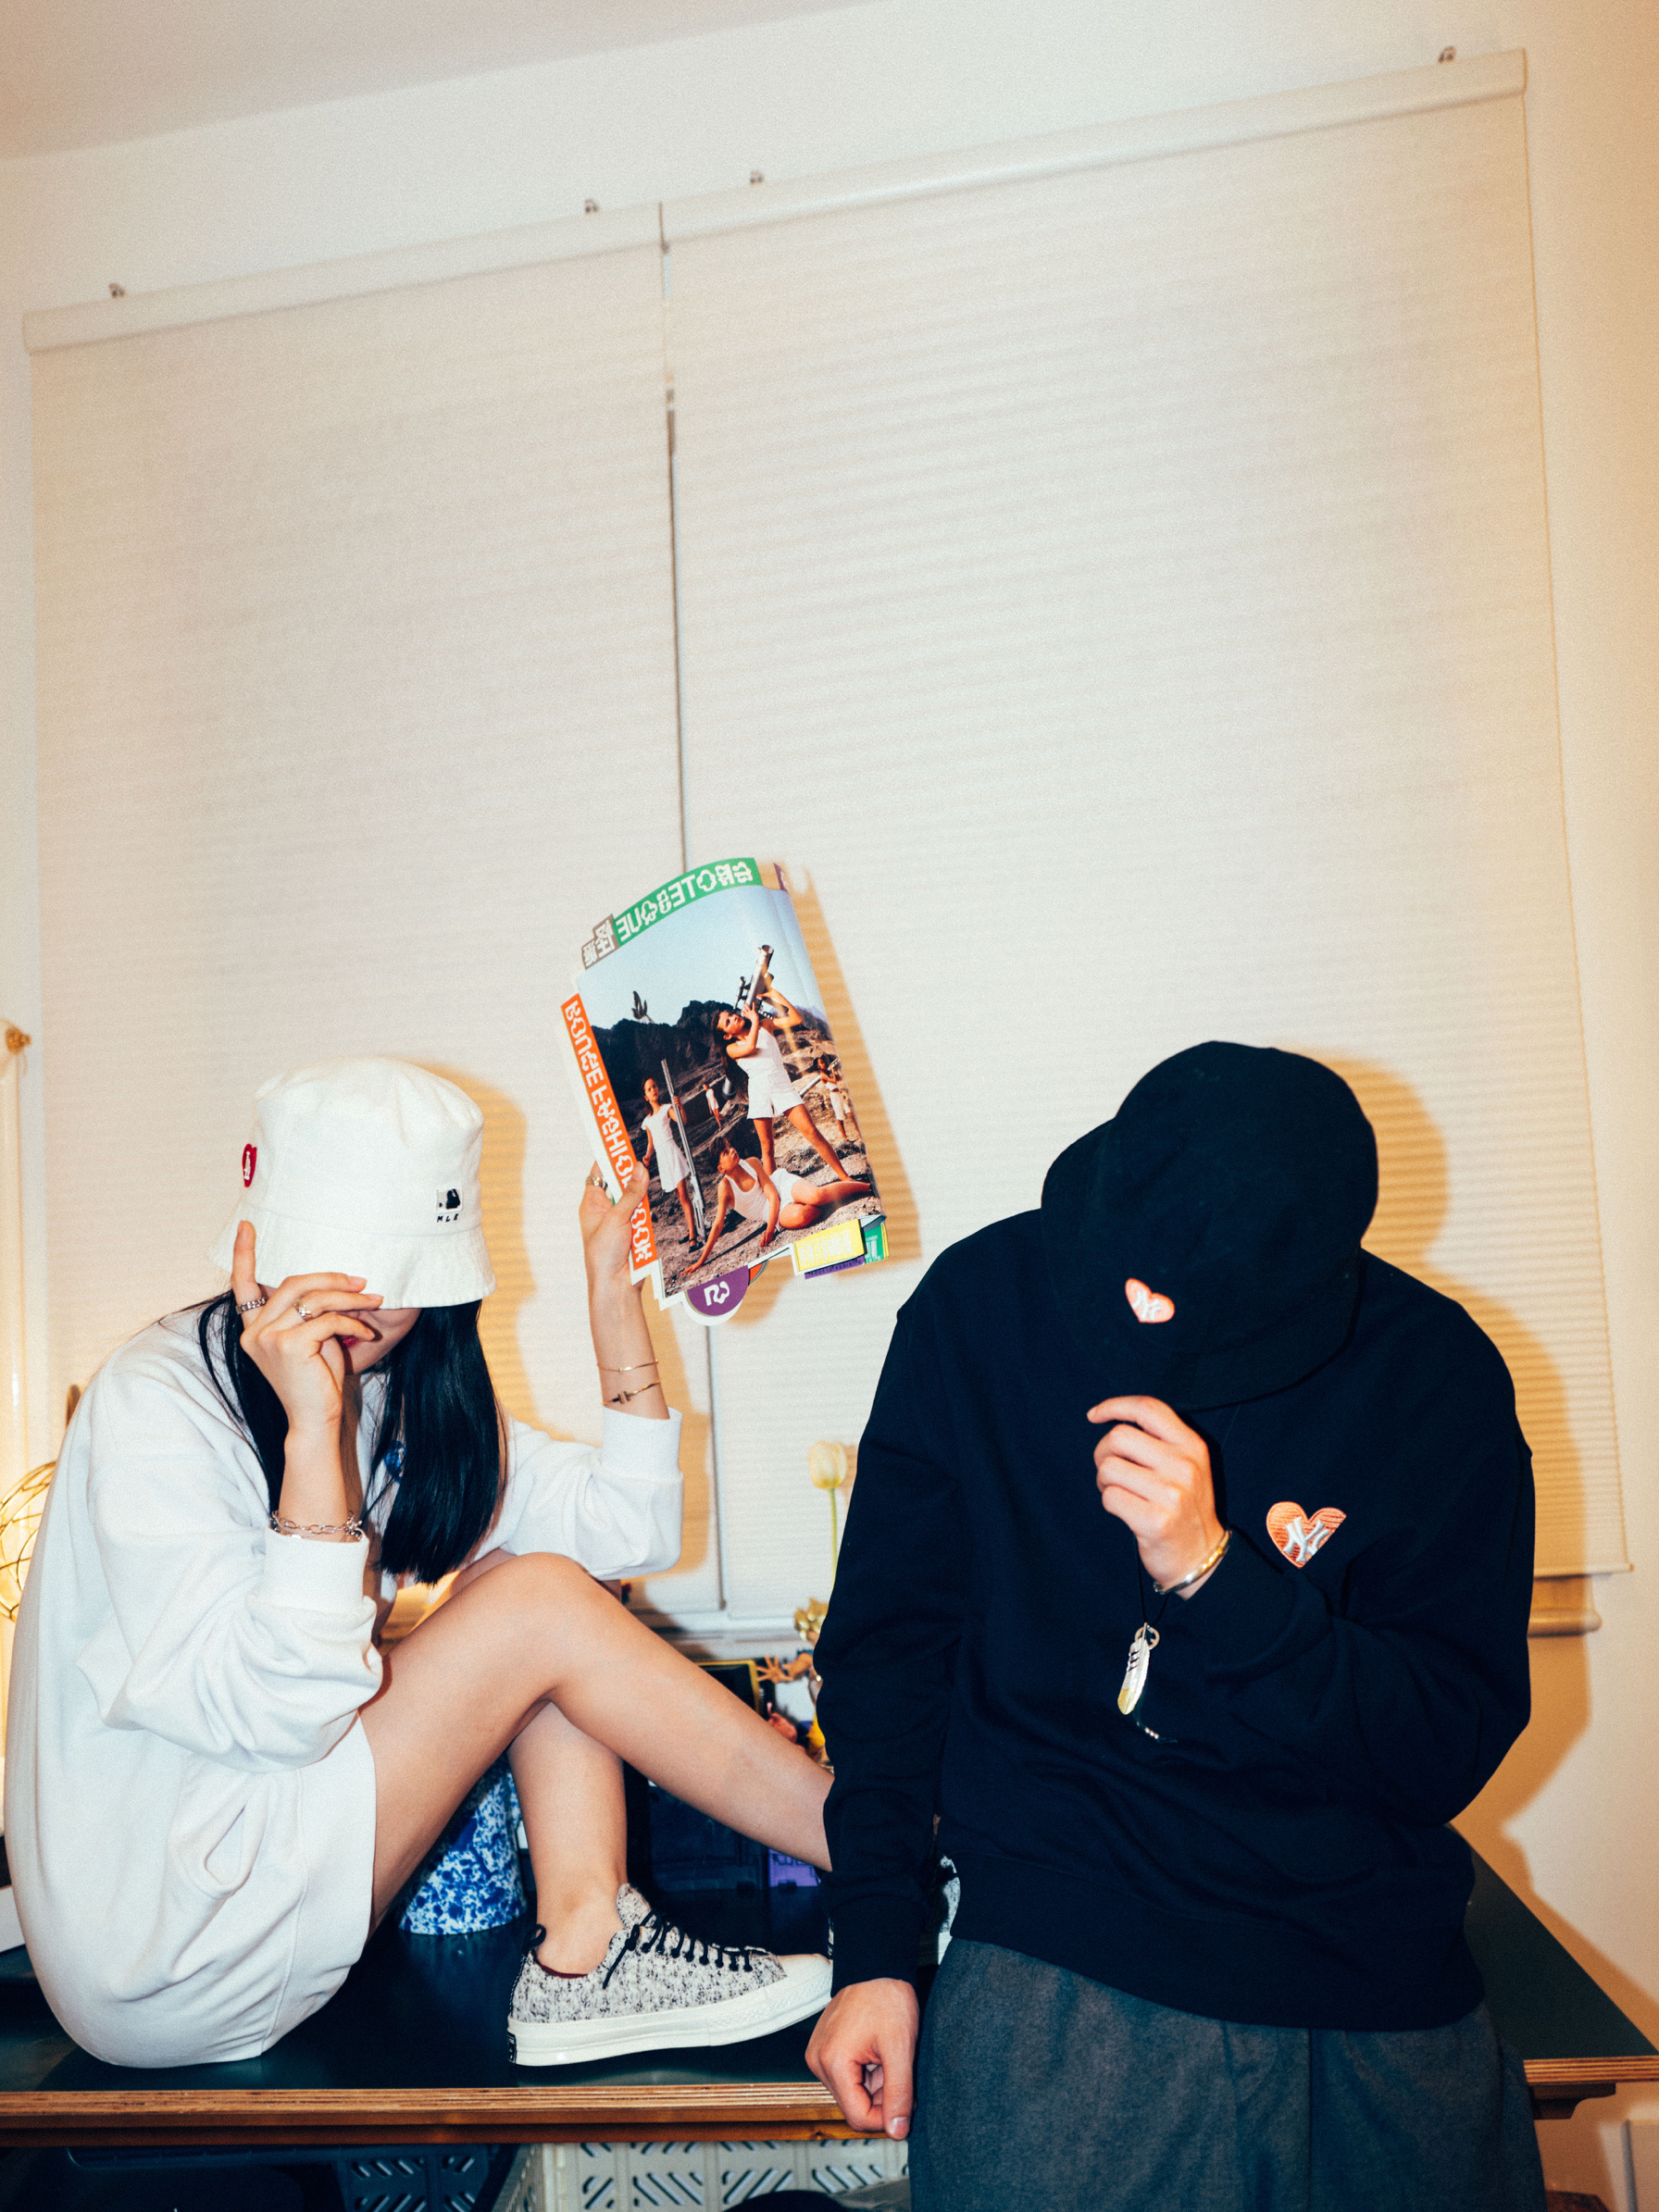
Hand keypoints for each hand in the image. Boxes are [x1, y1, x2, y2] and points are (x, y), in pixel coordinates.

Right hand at [230, 1222, 381, 1438]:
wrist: (315, 1419)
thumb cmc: (316, 1380)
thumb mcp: (309, 1338)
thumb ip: (308, 1311)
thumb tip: (334, 1281)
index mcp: (253, 1328)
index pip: (243, 1285)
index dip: (243, 1253)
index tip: (246, 1225)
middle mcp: (254, 1332)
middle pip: (294, 1283)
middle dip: (332, 1278)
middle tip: (361, 1280)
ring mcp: (268, 1338)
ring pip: (314, 1298)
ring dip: (349, 1297)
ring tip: (373, 1300)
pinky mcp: (289, 1345)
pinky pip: (328, 1319)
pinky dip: (352, 1323)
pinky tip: (366, 1332)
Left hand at [579, 1159, 649, 1302]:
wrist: (616, 1285)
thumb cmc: (603, 1256)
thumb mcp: (617, 1219)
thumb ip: (631, 1193)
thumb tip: (639, 1169)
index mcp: (592, 1203)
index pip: (599, 1172)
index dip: (610, 1157)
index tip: (621, 1141)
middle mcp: (606, 1209)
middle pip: (622, 1182)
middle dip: (632, 1180)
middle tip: (641, 1167)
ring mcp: (621, 1219)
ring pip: (637, 1198)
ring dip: (640, 1204)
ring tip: (636, 1215)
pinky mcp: (636, 1230)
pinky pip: (645, 1215)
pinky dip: (646, 1219)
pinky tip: (642, 1229)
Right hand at [806, 1978, 918, 2138]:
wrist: (876, 1966)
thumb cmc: (887, 1999)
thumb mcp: (900, 2048)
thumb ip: (899, 2093)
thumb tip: (897, 2131)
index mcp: (832, 2062)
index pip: (857, 2117)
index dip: (885, 2118)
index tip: (906, 2104)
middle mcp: (818, 2061)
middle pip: (853, 2105)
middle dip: (880, 2097)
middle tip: (897, 2069)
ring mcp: (818, 2055)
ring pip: (851, 2092)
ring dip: (873, 2084)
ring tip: (885, 2056)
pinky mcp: (824, 2050)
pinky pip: (846, 2076)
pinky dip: (865, 2072)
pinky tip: (876, 2051)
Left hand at [1088, 1395, 1223, 1594]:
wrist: (1202, 1556)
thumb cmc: (1183, 1505)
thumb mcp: (1187, 1465)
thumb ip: (1159, 1440)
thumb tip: (1111, 1419)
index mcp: (1192, 1446)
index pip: (1148, 1408)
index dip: (1115, 1406)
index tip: (1094, 1415)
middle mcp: (1185, 1466)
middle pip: (1119, 1436)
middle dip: (1102, 1453)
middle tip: (1110, 1471)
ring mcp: (1172, 1495)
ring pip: (1109, 1468)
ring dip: (1104, 1481)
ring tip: (1119, 1492)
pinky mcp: (1156, 1521)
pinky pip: (1110, 1497)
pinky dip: (1109, 1502)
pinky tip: (1125, 1510)